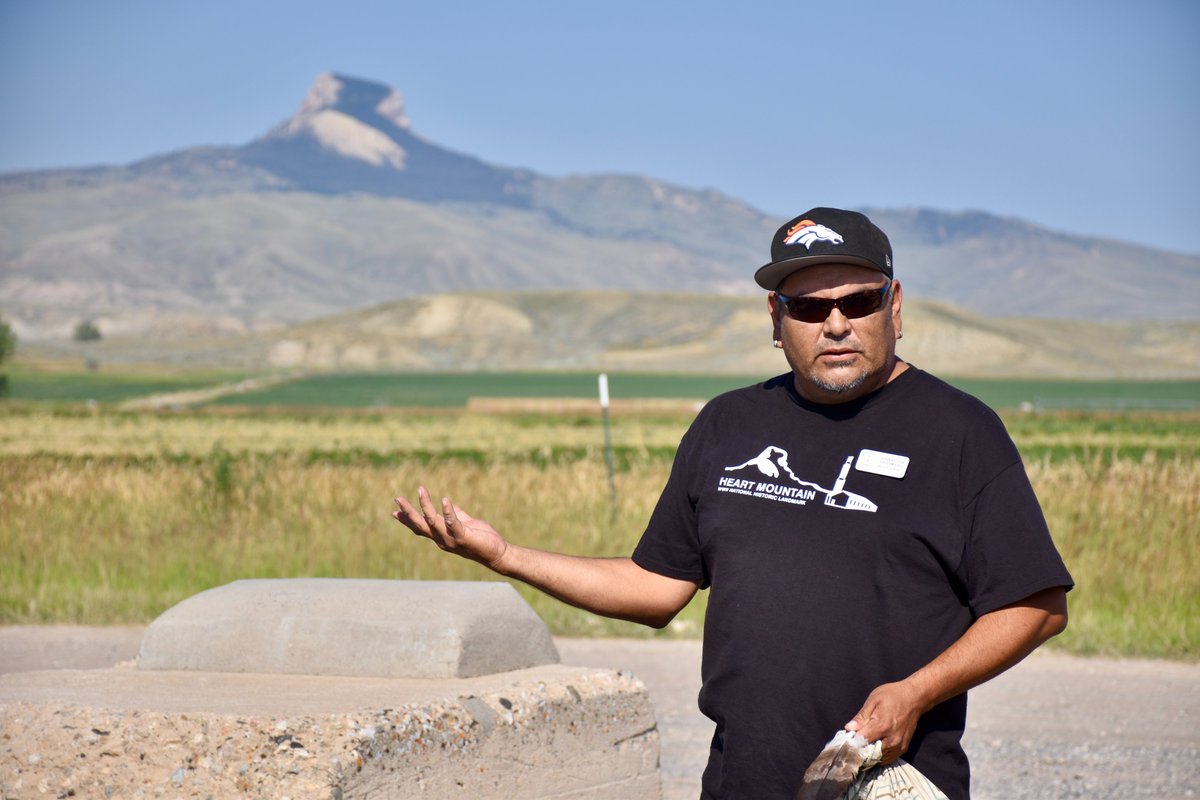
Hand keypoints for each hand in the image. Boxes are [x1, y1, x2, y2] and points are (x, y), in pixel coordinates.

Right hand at [393, 487, 508, 570]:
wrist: (497, 553)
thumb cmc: (482, 539)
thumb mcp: (465, 523)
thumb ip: (456, 514)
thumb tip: (447, 504)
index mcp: (441, 536)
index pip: (420, 528)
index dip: (407, 520)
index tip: (394, 512)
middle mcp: (442, 540)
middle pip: (420, 525)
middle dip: (408, 512)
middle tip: (397, 498)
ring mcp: (451, 540)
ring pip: (432, 521)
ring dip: (425, 505)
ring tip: (421, 490)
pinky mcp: (462, 537)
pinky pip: (452, 522)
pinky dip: (448, 511)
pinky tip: (444, 499)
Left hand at [844, 680, 926, 764]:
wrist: (915, 698)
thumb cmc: (893, 695)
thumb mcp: (874, 700)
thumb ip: (861, 716)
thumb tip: (848, 728)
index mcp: (882, 725)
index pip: (862, 741)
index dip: (852, 740)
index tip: (847, 737)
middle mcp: (892, 739)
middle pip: (869, 752)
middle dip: (860, 748)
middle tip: (855, 740)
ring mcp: (899, 745)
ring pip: (878, 758)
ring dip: (869, 753)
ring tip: (865, 742)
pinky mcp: (903, 748)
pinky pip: (887, 758)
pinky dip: (879, 755)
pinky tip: (875, 745)